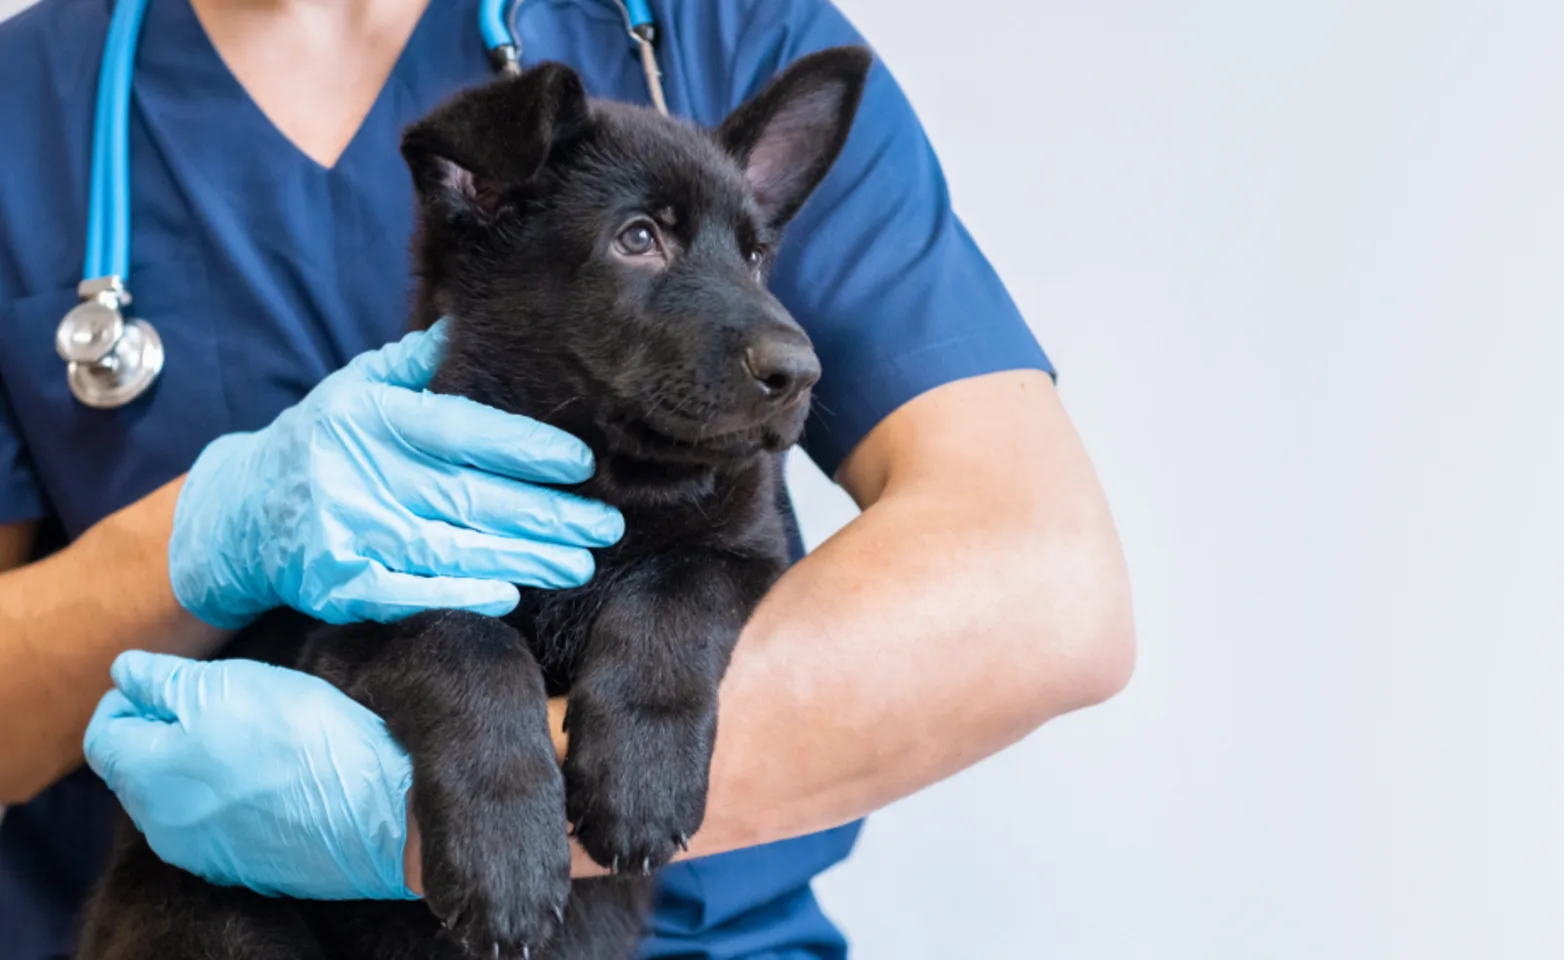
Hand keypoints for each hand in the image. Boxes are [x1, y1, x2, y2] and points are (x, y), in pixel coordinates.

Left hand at [84, 650, 416, 899]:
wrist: (375, 809)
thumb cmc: (300, 736)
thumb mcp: (229, 685)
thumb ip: (164, 681)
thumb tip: (125, 673)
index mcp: (145, 775)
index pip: (102, 734)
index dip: (129, 698)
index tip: (167, 679)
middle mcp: (159, 825)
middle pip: (137, 770)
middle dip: (162, 732)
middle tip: (216, 702)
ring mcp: (200, 852)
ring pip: (175, 800)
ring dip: (195, 766)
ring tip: (248, 738)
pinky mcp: (242, 867)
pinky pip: (214, 825)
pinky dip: (227, 798)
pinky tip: (269, 777)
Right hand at [168, 320, 622, 627]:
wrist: (238, 510)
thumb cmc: (321, 440)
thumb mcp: (356, 387)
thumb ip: (415, 363)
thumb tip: (472, 318)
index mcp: (370, 418)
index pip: (460, 432)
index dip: (524, 448)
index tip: (583, 462)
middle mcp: (357, 473)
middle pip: (468, 497)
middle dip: (546, 514)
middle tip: (606, 524)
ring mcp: (346, 532)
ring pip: (449, 548)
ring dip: (522, 559)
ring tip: (579, 562)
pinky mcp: (337, 583)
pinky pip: (408, 592)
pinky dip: (460, 594)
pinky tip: (510, 594)